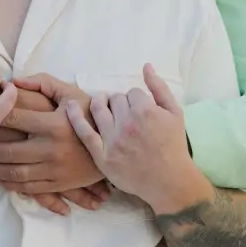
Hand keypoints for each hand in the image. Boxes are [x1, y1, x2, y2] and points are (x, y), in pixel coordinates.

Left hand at [0, 74, 104, 206]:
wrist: (117, 144)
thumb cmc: (90, 114)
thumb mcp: (71, 93)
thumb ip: (42, 83)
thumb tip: (14, 82)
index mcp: (54, 124)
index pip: (14, 119)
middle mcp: (51, 149)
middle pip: (8, 150)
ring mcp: (54, 170)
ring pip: (14, 172)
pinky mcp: (57, 184)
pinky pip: (27, 187)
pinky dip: (8, 182)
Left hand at [66, 64, 210, 213]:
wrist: (169, 180)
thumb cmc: (173, 146)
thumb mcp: (175, 113)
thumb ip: (159, 88)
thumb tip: (146, 66)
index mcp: (145, 110)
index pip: (131, 93)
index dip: (135, 100)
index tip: (137, 110)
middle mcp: (127, 122)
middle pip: (114, 99)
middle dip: (119, 103)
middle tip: (123, 114)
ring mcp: (112, 139)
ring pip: (98, 108)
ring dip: (99, 103)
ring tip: (103, 107)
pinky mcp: (101, 155)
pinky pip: (84, 131)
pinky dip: (75, 116)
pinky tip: (70, 106)